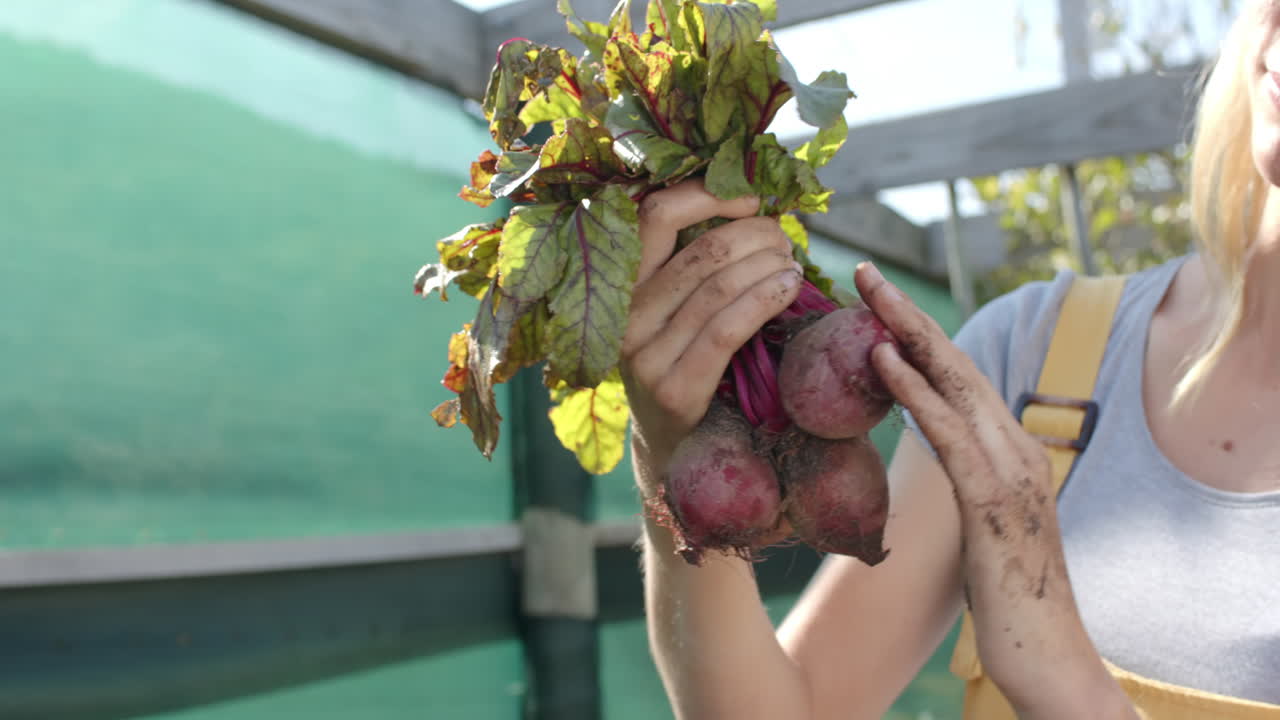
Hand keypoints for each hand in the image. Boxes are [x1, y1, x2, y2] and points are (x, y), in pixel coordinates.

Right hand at [621, 179, 802, 496]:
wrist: (676, 453)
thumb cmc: (689, 366)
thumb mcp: (680, 311)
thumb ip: (700, 265)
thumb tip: (755, 204)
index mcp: (620, 285)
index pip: (654, 215)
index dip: (707, 194)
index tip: (750, 196)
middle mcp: (623, 317)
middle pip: (702, 249)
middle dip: (757, 234)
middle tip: (785, 240)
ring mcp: (643, 355)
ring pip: (719, 284)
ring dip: (770, 266)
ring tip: (793, 266)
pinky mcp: (672, 389)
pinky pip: (726, 328)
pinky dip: (765, 299)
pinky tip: (788, 289)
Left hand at [855, 262, 1129, 716]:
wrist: (1046, 655)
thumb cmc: (1006, 597)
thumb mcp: (981, 523)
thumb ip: (964, 477)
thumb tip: (929, 445)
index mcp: (1009, 451)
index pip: (957, 378)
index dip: (915, 335)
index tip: (874, 302)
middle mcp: (1014, 447)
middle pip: (956, 363)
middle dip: (907, 314)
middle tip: (863, 270)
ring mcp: (1010, 470)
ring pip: (954, 383)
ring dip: (906, 332)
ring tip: (867, 292)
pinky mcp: (994, 500)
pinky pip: (948, 432)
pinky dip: (915, 390)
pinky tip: (882, 358)